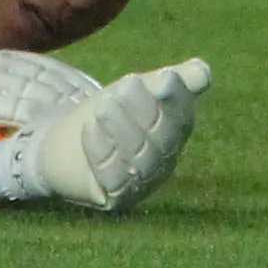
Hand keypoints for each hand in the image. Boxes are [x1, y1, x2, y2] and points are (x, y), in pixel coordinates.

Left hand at [0, 58, 210, 212]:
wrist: (65, 143)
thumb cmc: (109, 112)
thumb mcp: (136, 90)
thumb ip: (165, 81)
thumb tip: (202, 70)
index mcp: (174, 134)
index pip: (183, 119)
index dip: (177, 99)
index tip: (166, 75)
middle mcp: (162, 162)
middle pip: (162, 140)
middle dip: (146, 110)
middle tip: (127, 83)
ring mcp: (141, 183)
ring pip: (140, 160)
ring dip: (122, 129)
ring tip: (104, 105)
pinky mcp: (114, 197)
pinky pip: (114, 179)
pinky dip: (103, 152)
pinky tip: (90, 128)